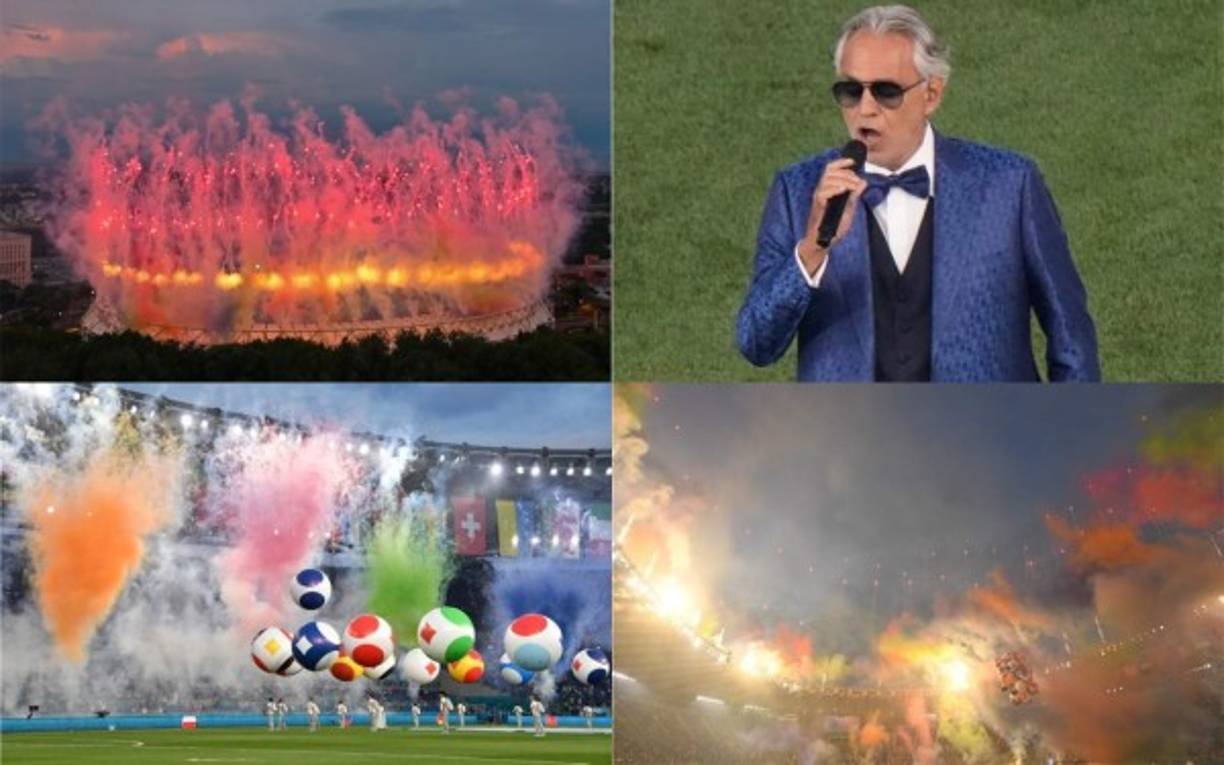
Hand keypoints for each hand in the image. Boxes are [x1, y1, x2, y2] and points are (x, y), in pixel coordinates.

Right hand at [798, 157, 866, 273]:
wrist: (822, 242)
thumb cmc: (832, 227)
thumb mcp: (848, 209)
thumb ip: (854, 196)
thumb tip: (863, 183)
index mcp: (828, 189)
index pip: (831, 169)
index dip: (841, 162)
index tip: (852, 161)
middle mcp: (821, 191)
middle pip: (830, 172)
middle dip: (847, 173)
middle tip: (857, 182)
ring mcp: (818, 198)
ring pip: (827, 180)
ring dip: (843, 180)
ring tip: (852, 187)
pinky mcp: (817, 207)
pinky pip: (823, 193)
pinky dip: (834, 189)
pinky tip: (843, 190)